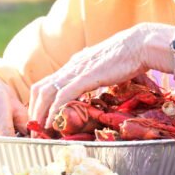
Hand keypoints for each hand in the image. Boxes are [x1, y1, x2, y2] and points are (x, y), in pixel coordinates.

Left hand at [28, 24, 155, 128]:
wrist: (140, 44)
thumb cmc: (129, 56)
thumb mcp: (106, 68)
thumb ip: (97, 77)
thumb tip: (97, 89)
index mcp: (75, 64)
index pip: (48, 83)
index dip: (40, 101)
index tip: (41, 117)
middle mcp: (71, 66)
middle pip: (40, 88)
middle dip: (34, 110)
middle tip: (35, 128)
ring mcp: (77, 71)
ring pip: (47, 92)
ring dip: (40, 113)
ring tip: (40, 130)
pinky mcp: (86, 76)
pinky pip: (63, 95)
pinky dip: (55, 109)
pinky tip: (52, 122)